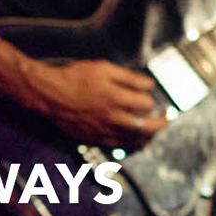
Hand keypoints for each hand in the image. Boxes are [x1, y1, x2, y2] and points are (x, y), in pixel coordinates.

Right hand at [17, 57, 166, 148]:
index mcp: (117, 98)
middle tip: (165, 119)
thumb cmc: (75, 78)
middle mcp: (113, 118)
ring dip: (147, 137)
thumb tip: (150, 84)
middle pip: (146, 128)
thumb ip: (129, 78)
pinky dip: (130, 144)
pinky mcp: (94, 139)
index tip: (151, 97)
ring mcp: (103, 131)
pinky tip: (133, 139)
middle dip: (160, 124)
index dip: (152, 101)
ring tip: (152, 131)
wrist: (49, 95)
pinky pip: (118, 146)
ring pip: (134, 141)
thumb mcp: (103, 68)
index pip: (147, 105)